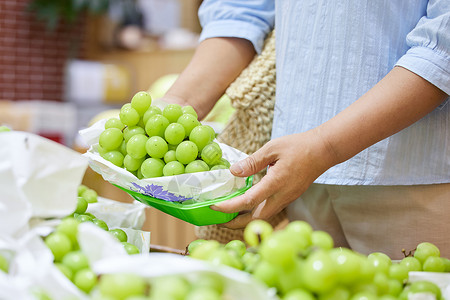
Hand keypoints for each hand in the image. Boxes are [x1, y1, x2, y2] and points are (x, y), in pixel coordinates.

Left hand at [211, 128, 336, 228]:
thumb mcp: (272, 148)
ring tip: (229, 214)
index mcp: (276, 182)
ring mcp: (287, 199)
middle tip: (219, 219)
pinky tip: (246, 204)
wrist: (324, 150)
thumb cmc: (298, 146)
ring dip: (245, 219)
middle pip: (256, 219)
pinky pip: (270, 210)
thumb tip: (233, 172)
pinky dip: (255, 211)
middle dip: (236, 223)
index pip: (248, 201)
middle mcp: (282, 196)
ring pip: (264, 217)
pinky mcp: (289, 197)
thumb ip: (252, 161)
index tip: (214, 207)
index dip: (229, 207)